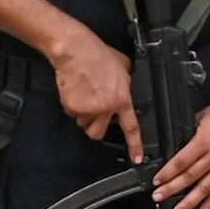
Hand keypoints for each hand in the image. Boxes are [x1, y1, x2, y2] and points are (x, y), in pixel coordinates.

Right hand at [47, 32, 141, 158]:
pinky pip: (72, 113)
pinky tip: (76, 90)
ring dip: (84, 114)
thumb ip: (127, 84)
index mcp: (122, 99)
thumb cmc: (98, 54)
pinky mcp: (72, 106)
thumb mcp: (124, 67)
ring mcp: (87, 109)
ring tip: (85, 94)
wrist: (75, 50)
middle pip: (98, 133)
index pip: (131, 128)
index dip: (135, 146)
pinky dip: (73, 105)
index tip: (137, 158)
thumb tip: (128, 91)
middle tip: (95, 111)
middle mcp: (105, 108)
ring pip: (84, 123)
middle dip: (96, 125)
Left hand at [153, 90, 209, 208]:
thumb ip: (189, 137)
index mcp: (204, 141)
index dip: (167, 174)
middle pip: (189, 177)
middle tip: (158, 197)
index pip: (181, 162)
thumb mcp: (199, 119)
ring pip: (205, 188)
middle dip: (172, 189)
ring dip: (190, 201)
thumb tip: (176, 150)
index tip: (157, 182)